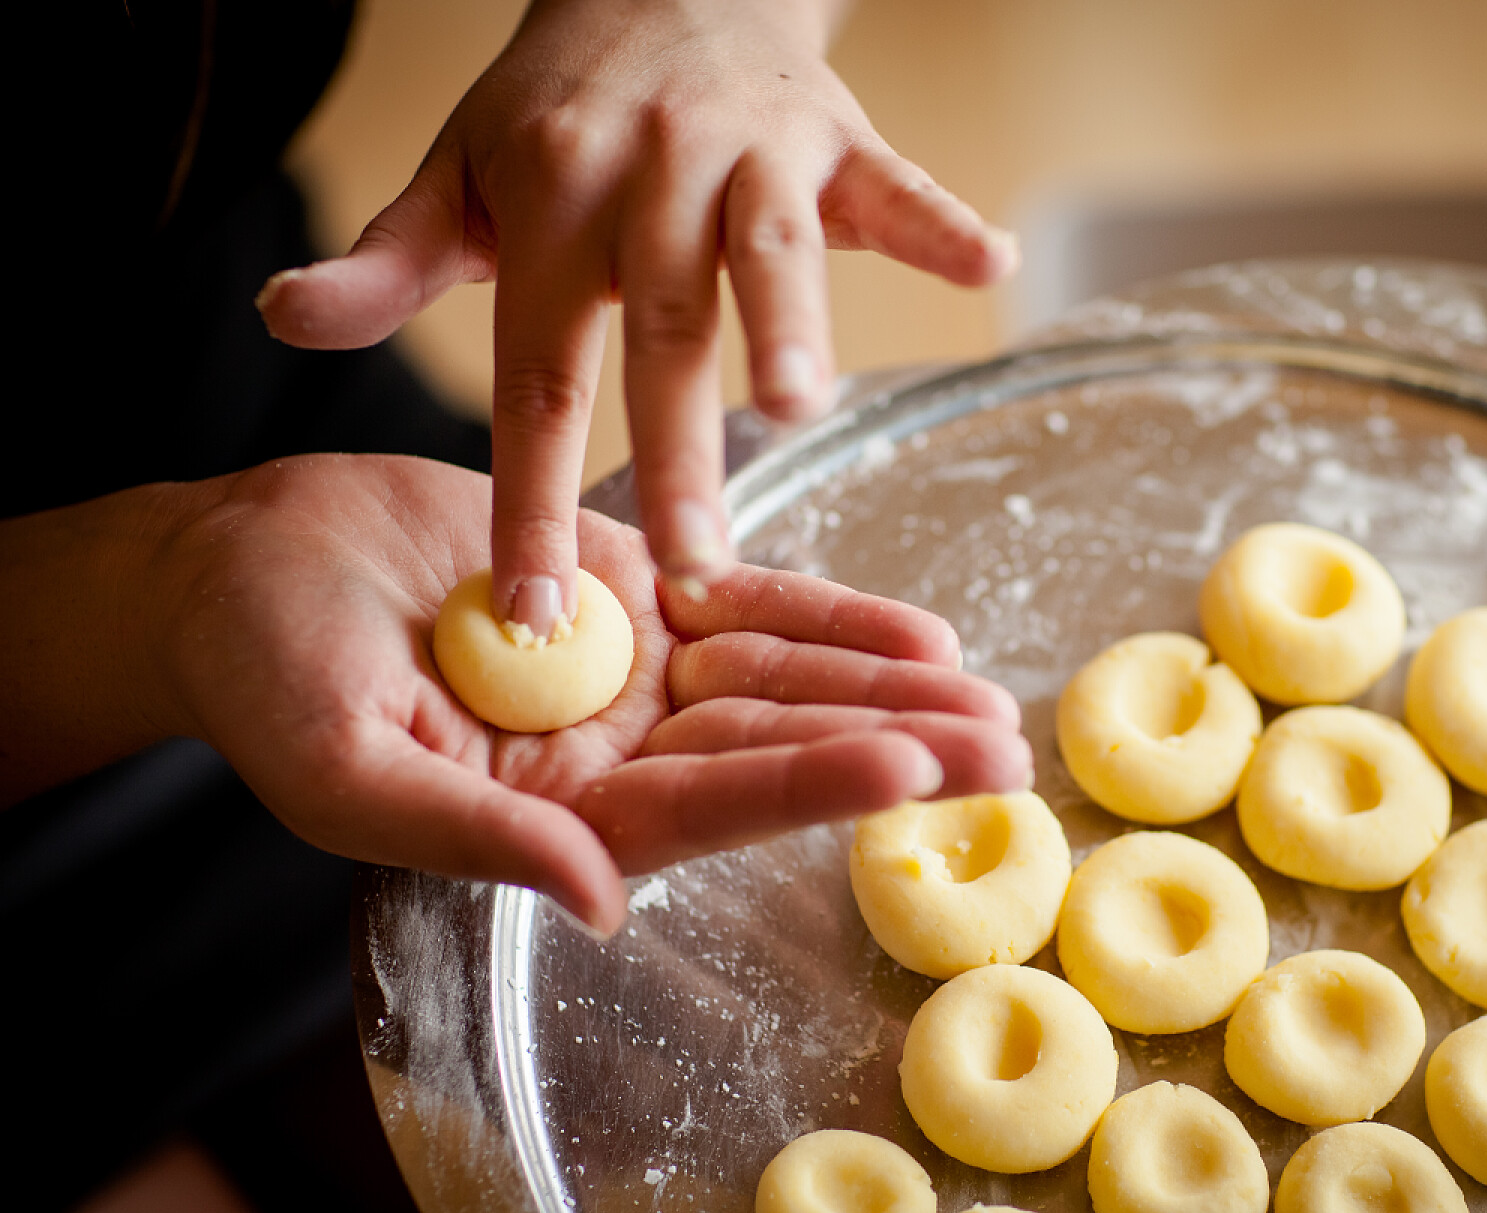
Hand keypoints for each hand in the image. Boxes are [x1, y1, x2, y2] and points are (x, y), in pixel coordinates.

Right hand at [144, 454, 1029, 934]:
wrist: (241, 563)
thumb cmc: (262, 675)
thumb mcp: (347, 766)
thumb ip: (477, 835)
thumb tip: (603, 902)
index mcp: (556, 813)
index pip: (707, 807)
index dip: (807, 785)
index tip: (908, 769)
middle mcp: (613, 750)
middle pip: (774, 748)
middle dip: (889, 743)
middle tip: (1003, 746)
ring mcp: (630, 667)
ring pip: (780, 677)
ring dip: (881, 680)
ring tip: (983, 686)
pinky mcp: (628, 585)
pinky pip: (743, 601)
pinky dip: (822, 611)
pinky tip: (910, 630)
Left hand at [258, 0, 1016, 635]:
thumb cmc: (559, 108)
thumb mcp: (458, 172)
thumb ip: (385, 259)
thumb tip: (277, 316)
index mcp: (551, 203)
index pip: (538, 372)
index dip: (533, 496)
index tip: (535, 610)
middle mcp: (649, 176)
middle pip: (661, 329)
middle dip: (677, 447)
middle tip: (691, 565)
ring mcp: (749, 151)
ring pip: (771, 245)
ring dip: (793, 318)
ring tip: (802, 404)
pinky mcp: (835, 136)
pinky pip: (895, 181)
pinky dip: (941, 223)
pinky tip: (990, 265)